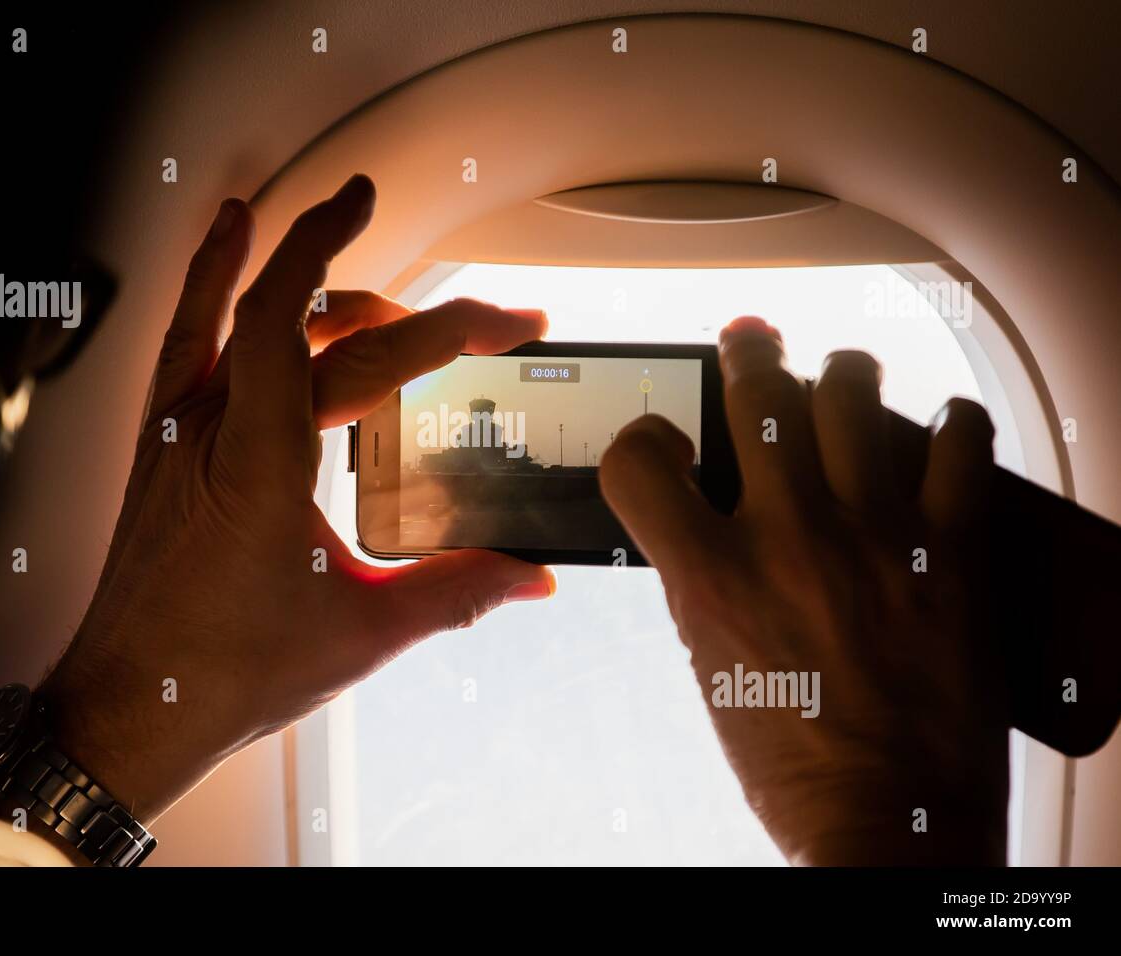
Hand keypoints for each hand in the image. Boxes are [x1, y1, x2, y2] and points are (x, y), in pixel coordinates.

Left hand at [39, 175, 553, 820]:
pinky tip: (225, 243)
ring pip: (235, 307)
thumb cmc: (220, 673)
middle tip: (478, 310)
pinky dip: (209, 277)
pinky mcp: (160, 442)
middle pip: (311, 322)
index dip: (439, 323)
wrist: (126, 706)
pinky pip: (187, 334)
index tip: (503, 321)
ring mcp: (177, 428)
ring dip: (293, 252)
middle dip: (409, 305)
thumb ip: (455, 592)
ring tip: (345, 208)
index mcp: (262, 464)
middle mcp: (211, 427)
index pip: (356, 353)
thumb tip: (528, 577)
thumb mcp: (360, 631)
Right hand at [599, 316, 1008, 863]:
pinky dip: (950, 423)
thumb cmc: (793, 761)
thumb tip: (709, 518)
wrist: (889, 825)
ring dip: (840, 373)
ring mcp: (874, 536)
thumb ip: (705, 580)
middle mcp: (787, 540)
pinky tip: (941, 426)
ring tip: (841, 375)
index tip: (662, 441)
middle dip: (748, 353)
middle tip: (751, 340)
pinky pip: (958, 444)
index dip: (641, 438)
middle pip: (756, 395)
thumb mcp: (713, 664)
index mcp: (710, 578)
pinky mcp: (951, 552)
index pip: (640, 460)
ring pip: (851, 394)